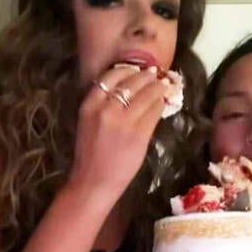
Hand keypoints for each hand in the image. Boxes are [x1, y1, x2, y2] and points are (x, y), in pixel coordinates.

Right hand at [67, 65, 173, 201]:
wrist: (93, 181)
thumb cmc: (90, 153)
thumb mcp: (88, 122)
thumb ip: (103, 104)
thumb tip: (129, 86)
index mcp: (90, 104)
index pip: (112, 75)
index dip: (127, 70)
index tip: (135, 70)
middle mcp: (106, 108)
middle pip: (133, 80)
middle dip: (147, 76)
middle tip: (154, 76)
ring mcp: (124, 121)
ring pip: (148, 93)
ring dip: (158, 88)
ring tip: (162, 87)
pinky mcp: (140, 133)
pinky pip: (155, 110)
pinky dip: (161, 104)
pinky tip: (161, 104)